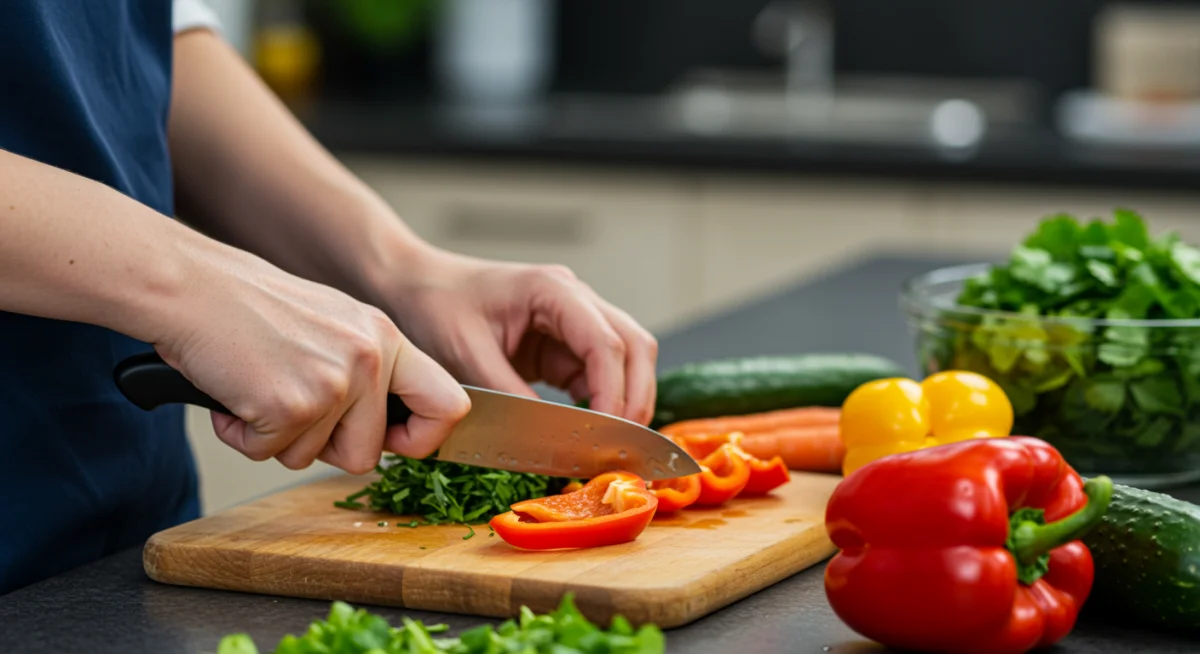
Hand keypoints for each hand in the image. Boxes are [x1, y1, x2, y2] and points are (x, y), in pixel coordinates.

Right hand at [155, 240, 470, 472]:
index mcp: (386, 338)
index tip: (394, 445)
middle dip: (324, 447)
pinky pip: (266, 454)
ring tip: (257, 386)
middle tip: (290, 408)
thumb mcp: (334, 325)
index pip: (449, 404)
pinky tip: (234, 392)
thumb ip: (368, 371)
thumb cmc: (252, 309)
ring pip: (312, 459)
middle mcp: (370, 358)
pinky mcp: (291, 405)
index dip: (423, 438)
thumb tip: (392, 432)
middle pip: (367, 453)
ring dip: (276, 438)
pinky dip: (241, 434)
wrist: (191, 286)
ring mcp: (333, 382)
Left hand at [380, 248, 658, 424]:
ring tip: (610, 443)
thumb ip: (511, 395)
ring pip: (626, 359)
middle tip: (621, 445)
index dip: (613, 391)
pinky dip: (601, 402)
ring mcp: (573, 320)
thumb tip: (550, 438)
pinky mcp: (563, 344)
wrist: (416, 286)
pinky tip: (589, 431)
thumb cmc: (437, 306)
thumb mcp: (468, 354)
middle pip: (634, 345)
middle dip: (635, 396)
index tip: (607, 432)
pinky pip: (598, 373)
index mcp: (553, 291)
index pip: (606, 342)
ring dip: (625, 399)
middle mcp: (575, 300)